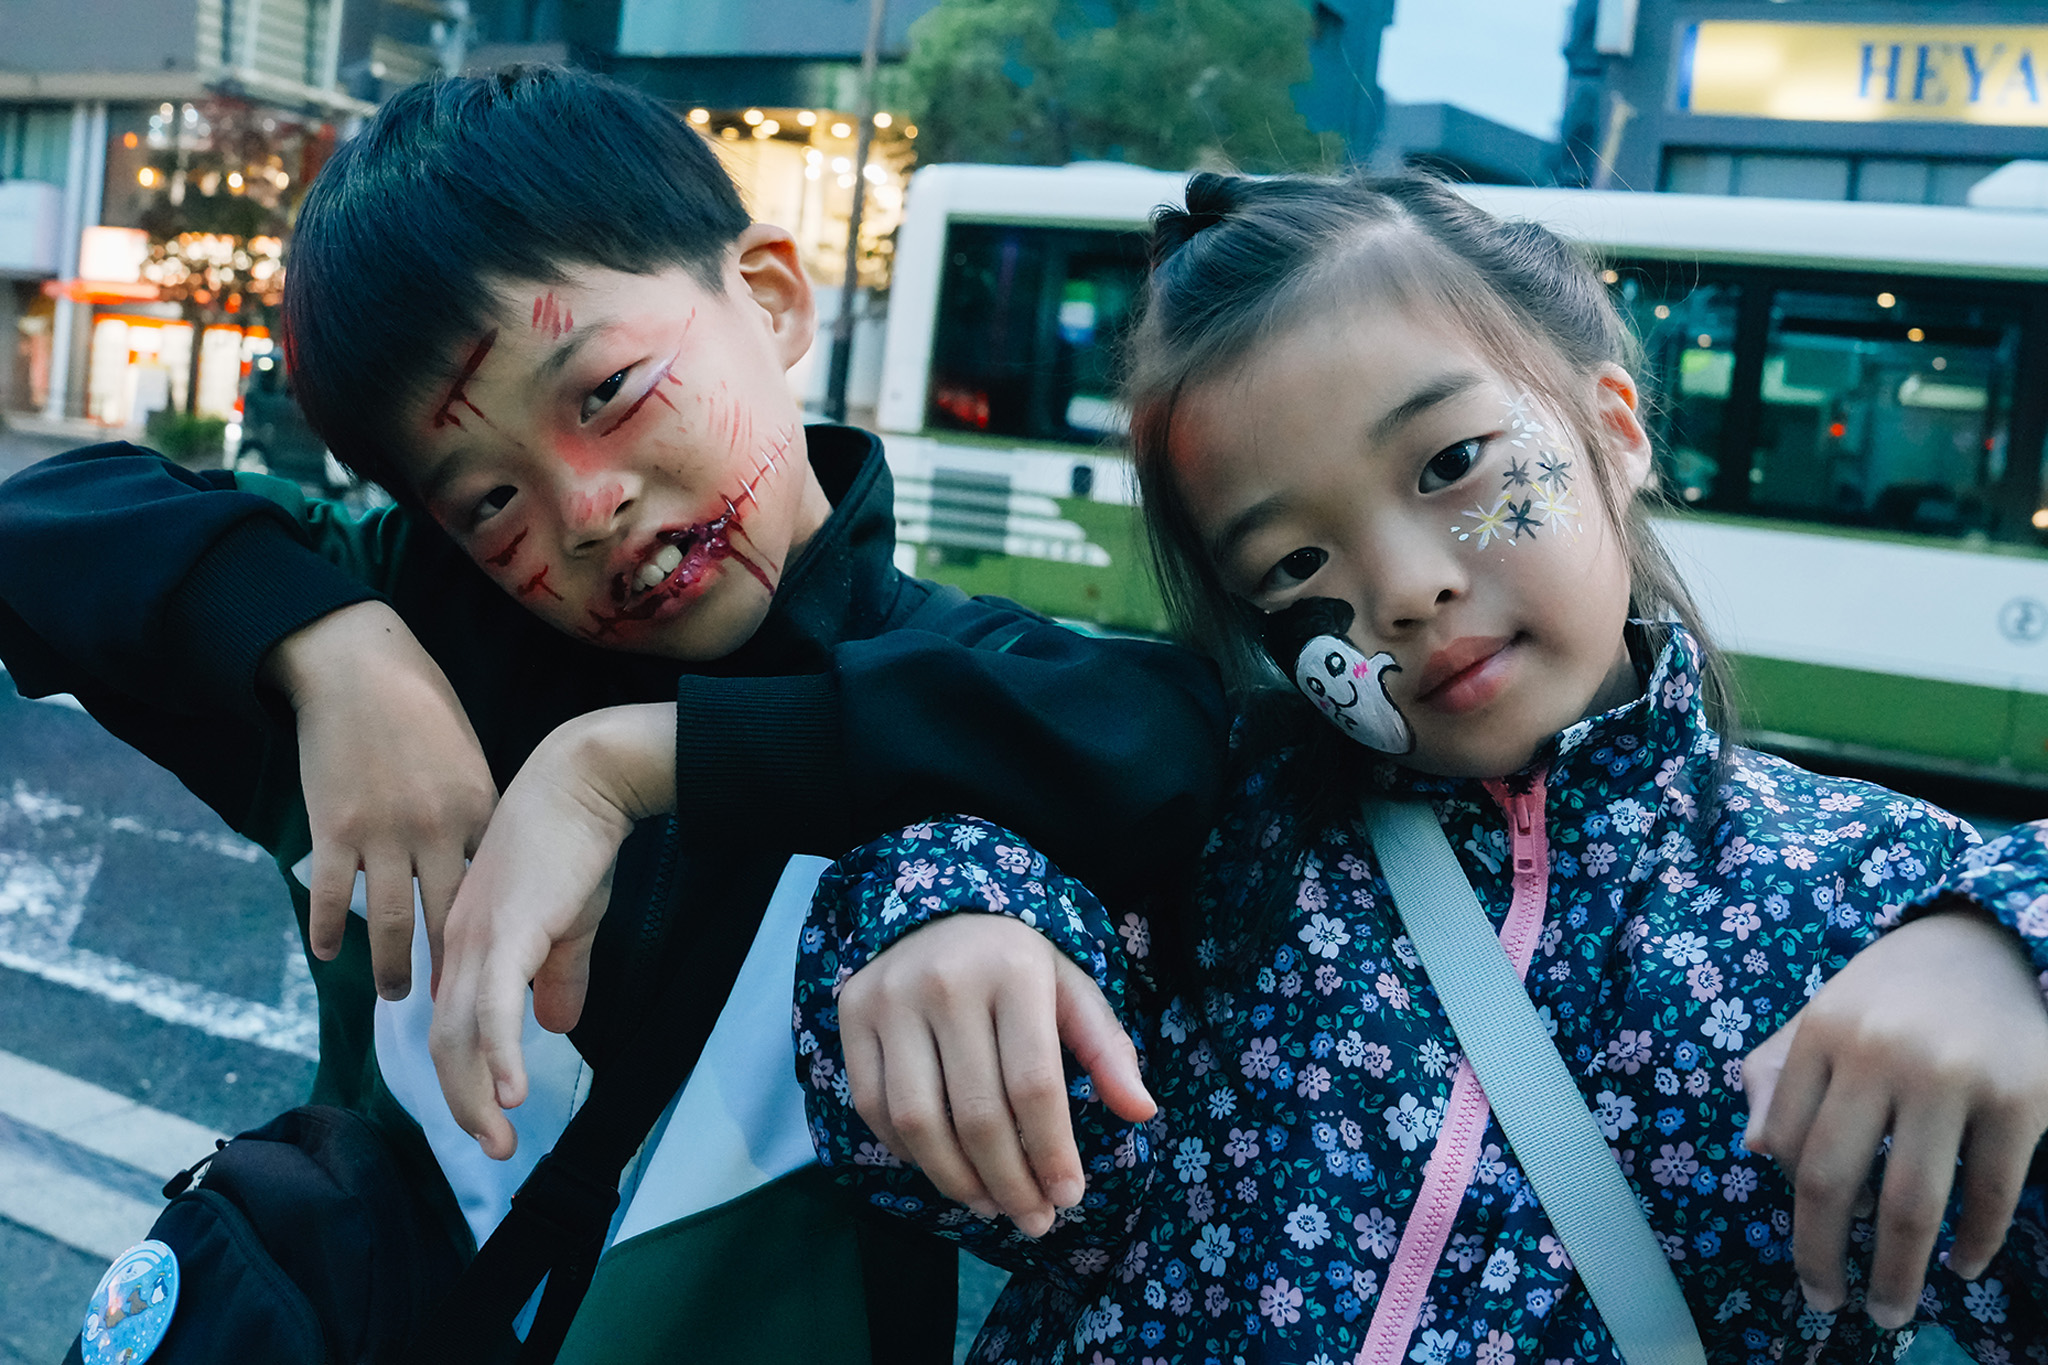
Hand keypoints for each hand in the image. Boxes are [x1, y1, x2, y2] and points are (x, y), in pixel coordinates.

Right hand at [263, 601, 496, 1000]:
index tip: (505, 972)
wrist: (359, 665)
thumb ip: (476, 811)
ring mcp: (384, 831)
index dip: (500, 935)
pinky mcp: (334, 828)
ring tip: (397, 995)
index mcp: (481, 810)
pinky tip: (329, 954)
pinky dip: (331, 930)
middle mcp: (437, 828)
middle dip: (454, 971)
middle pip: (451, 918)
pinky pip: (334, 895)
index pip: (495, 889)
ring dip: (395, 967)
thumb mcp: (468, 757)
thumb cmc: (421, 705)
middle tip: (454, 1009)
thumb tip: (485, 859)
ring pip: (394, 921)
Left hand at [429, 703, 675, 1159]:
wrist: (582, 783)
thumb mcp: (566, 922)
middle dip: (462, 1103)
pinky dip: (498, 1056)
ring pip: (460, 1036)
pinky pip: (495, 1010)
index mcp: (467, 944)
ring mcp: (478, 940)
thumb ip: (558, 976)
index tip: (484, 1118)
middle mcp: (458, 947)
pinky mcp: (509, 933)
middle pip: (445, 1042)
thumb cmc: (575, 846)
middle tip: (493, 1149)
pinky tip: (511, 1094)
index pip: (452, 1025)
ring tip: (500, 1138)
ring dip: (476, 1096)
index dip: (463, 1076)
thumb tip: (557, 1026)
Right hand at [837, 913, 1155, 1236]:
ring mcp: (891, 997)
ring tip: (990, 1205)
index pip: (1034, 1085)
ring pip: (918, 1120)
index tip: (1069, 1197)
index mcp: (1014, 971)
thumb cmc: (1016, 964)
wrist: (939, 909)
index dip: (1051, 1152)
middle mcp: (946, 981)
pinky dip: (908, 1152)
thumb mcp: (1071, 989)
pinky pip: (873, 1106)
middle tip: (1033, 1219)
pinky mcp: (852, 1012)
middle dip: (1009, 1182)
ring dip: (956, 1180)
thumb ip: (1107, 1049)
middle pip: (977, 1113)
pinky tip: (944, 1165)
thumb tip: (1141, 1111)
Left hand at [1745, 902, 2047, 1328]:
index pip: (1786, 1141)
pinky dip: (1974, 1243)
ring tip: (1891, 1310)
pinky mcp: (2023, 1095)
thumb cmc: (1892, 997)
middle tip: (1826, 1303)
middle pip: (1833, 1180)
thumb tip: (1758, 1151)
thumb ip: (1777, 1075)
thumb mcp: (1823, 1018)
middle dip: (1822, 1256)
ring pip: (1910, 1202)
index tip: (1810, 1233)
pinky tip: (1962, 1264)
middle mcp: (1879, 1050)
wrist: (1989, 944)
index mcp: (1823, 1032)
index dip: (1793, 1198)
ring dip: (1897, 1272)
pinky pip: (1990, 1193)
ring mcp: (1952, 1074)